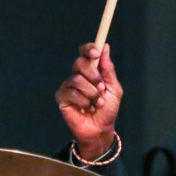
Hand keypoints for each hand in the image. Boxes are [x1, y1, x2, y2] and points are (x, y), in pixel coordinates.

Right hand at [56, 43, 123, 157]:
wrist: (101, 129)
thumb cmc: (108, 109)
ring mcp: (68, 85)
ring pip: (77, 79)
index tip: (96, 53)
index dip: (89, 49)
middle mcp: (78, 75)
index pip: (85, 53)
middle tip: (101, 87)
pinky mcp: (62, 97)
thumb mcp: (113, 88)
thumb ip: (108, 69)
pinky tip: (86, 108)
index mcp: (91, 71)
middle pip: (80, 63)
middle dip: (93, 75)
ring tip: (97, 103)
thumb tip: (105, 46)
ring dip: (91, 92)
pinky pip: (71, 92)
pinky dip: (82, 101)